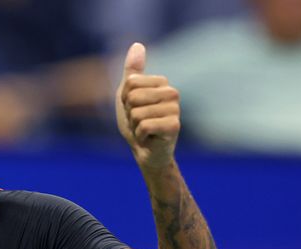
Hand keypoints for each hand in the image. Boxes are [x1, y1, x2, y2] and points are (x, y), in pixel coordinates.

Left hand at [116, 43, 180, 169]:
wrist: (145, 152)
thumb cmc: (136, 123)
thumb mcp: (127, 94)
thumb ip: (132, 71)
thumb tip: (137, 44)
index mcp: (162, 83)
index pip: (131, 82)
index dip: (125, 100)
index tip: (133, 109)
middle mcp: (172, 93)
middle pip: (133, 96)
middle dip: (129, 113)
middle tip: (138, 122)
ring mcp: (175, 109)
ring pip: (137, 112)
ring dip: (135, 126)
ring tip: (144, 130)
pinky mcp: (174, 126)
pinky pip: (144, 126)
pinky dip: (140, 135)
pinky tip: (149, 138)